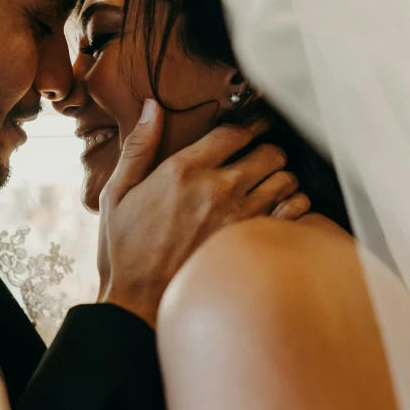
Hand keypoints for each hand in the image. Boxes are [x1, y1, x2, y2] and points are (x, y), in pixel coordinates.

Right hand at [96, 99, 308, 326]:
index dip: (248, 125)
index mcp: (183, 170)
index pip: (234, 131)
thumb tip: (151, 107)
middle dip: (267, 149)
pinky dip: (292, 206)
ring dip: (280, 177)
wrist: (137, 302)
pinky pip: (293, 213)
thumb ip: (139, 146)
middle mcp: (216, 189)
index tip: (252, 126)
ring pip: (284, 180)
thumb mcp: (116, 192)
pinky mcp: (251, 244)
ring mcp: (239, 218)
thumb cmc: (124, 249)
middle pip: (268, 152)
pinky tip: (277, 209)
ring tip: (268, 182)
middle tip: (260, 156)